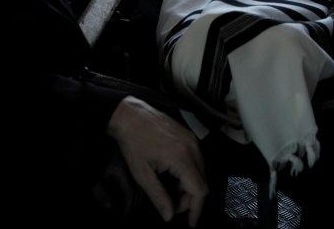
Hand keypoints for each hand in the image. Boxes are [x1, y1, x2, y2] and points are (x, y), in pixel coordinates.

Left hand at [107, 96, 207, 226]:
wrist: (131, 115)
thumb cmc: (133, 144)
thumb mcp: (142, 174)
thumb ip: (158, 197)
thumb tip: (169, 216)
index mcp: (182, 157)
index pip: (199, 189)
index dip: (196, 209)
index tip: (190, 223)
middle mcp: (193, 148)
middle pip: (202, 182)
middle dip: (190, 199)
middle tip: (172, 207)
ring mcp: (193, 140)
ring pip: (200, 172)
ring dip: (189, 187)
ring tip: (171, 192)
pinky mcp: (190, 136)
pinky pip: (197, 160)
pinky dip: (189, 174)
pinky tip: (173, 177)